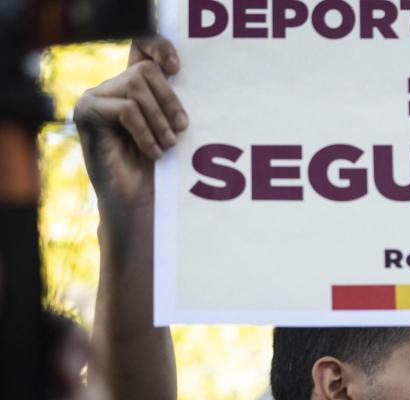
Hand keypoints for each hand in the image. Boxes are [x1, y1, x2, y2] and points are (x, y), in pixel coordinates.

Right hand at [74, 37, 187, 221]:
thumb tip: (183, 74)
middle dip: (170, 100)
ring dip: (159, 119)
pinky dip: (145, 131)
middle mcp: (111, 88)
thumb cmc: (160, 169)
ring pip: (136, 87)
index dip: (159, 47)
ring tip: (168, 145)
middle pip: (145, 70)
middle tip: (181, 129)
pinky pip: (126, 109)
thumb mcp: (173, 128)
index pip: (142, 46)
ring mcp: (95, 99)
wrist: (139, 203)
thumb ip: (173, 101)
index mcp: (133, 86)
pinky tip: (153, 152)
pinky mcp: (86, 114)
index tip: (177, 69)